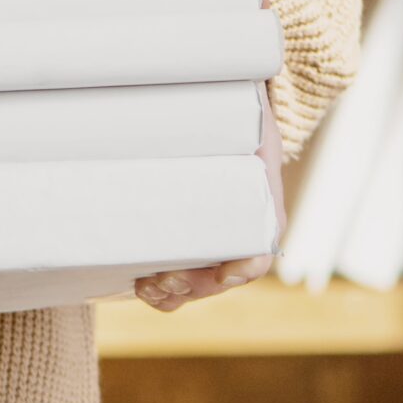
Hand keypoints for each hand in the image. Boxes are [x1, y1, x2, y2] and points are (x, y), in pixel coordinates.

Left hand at [134, 76, 286, 310]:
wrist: (227, 108)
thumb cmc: (239, 112)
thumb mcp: (249, 117)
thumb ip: (242, 128)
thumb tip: (220, 112)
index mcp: (262, 211)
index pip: (258, 254)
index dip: (242, 269)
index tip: (224, 274)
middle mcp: (241, 232)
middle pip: (221, 280)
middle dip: (190, 288)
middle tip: (157, 282)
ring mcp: (214, 238)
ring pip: (198, 284)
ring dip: (173, 294)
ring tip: (145, 287)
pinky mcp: (188, 237)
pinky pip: (180, 272)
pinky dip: (164, 286)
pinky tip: (141, 282)